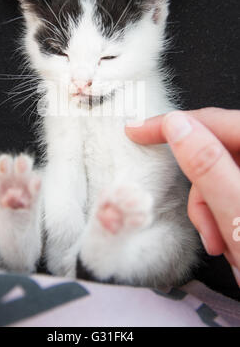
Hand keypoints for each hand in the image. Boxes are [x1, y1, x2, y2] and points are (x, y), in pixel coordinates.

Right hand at [125, 107, 239, 286]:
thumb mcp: (236, 215)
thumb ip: (207, 167)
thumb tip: (176, 125)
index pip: (211, 121)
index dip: (168, 124)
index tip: (136, 131)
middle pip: (215, 154)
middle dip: (201, 193)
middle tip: (205, 225)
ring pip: (219, 176)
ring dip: (211, 211)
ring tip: (224, 244)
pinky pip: (227, 189)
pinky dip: (222, 216)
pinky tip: (231, 240)